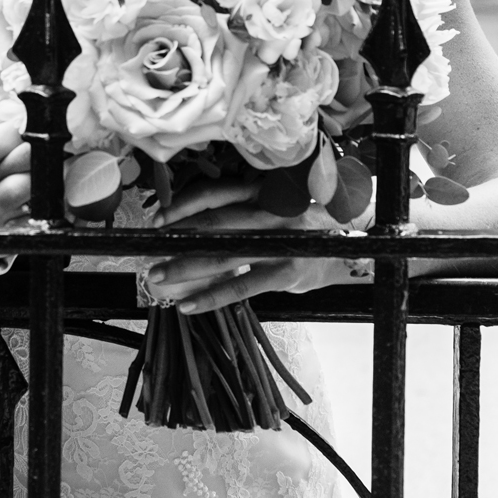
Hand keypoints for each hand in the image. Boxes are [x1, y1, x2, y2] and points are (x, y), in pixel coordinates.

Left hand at [146, 178, 365, 312]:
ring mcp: (281, 241)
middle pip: (214, 224)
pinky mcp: (288, 272)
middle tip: (146, 253)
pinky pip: (242, 286)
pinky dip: (212, 296)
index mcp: (262, 191)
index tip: (156, 221)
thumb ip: (240, 212)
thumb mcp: (273, 209)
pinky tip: (189, 305)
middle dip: (175, 240)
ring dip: (185, 268)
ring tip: (158, 278)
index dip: (182, 206)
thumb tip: (188, 228)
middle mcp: (271, 211)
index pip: (214, 194)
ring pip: (224, 254)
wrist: (351, 248)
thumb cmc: (300, 229)